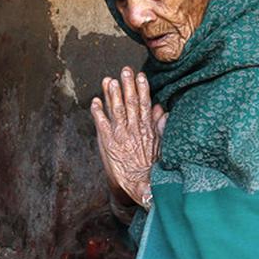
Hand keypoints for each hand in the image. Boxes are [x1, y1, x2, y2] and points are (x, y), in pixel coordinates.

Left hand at [91, 67, 167, 208]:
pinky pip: (102, 125)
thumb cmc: (154, 169)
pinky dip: (98, 113)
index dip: (142, 89)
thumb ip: (161, 127)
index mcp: (148, 129)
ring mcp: (120, 136)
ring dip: (112, 95)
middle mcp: (134, 130)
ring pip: (116, 110)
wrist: (142, 188)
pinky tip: (95, 101)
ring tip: (109, 80)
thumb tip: (162, 109)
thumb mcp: (163, 146)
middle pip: (130, 103)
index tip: (141, 76)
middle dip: (127, 86)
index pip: (145, 104)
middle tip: (125, 70)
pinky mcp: (108, 144)